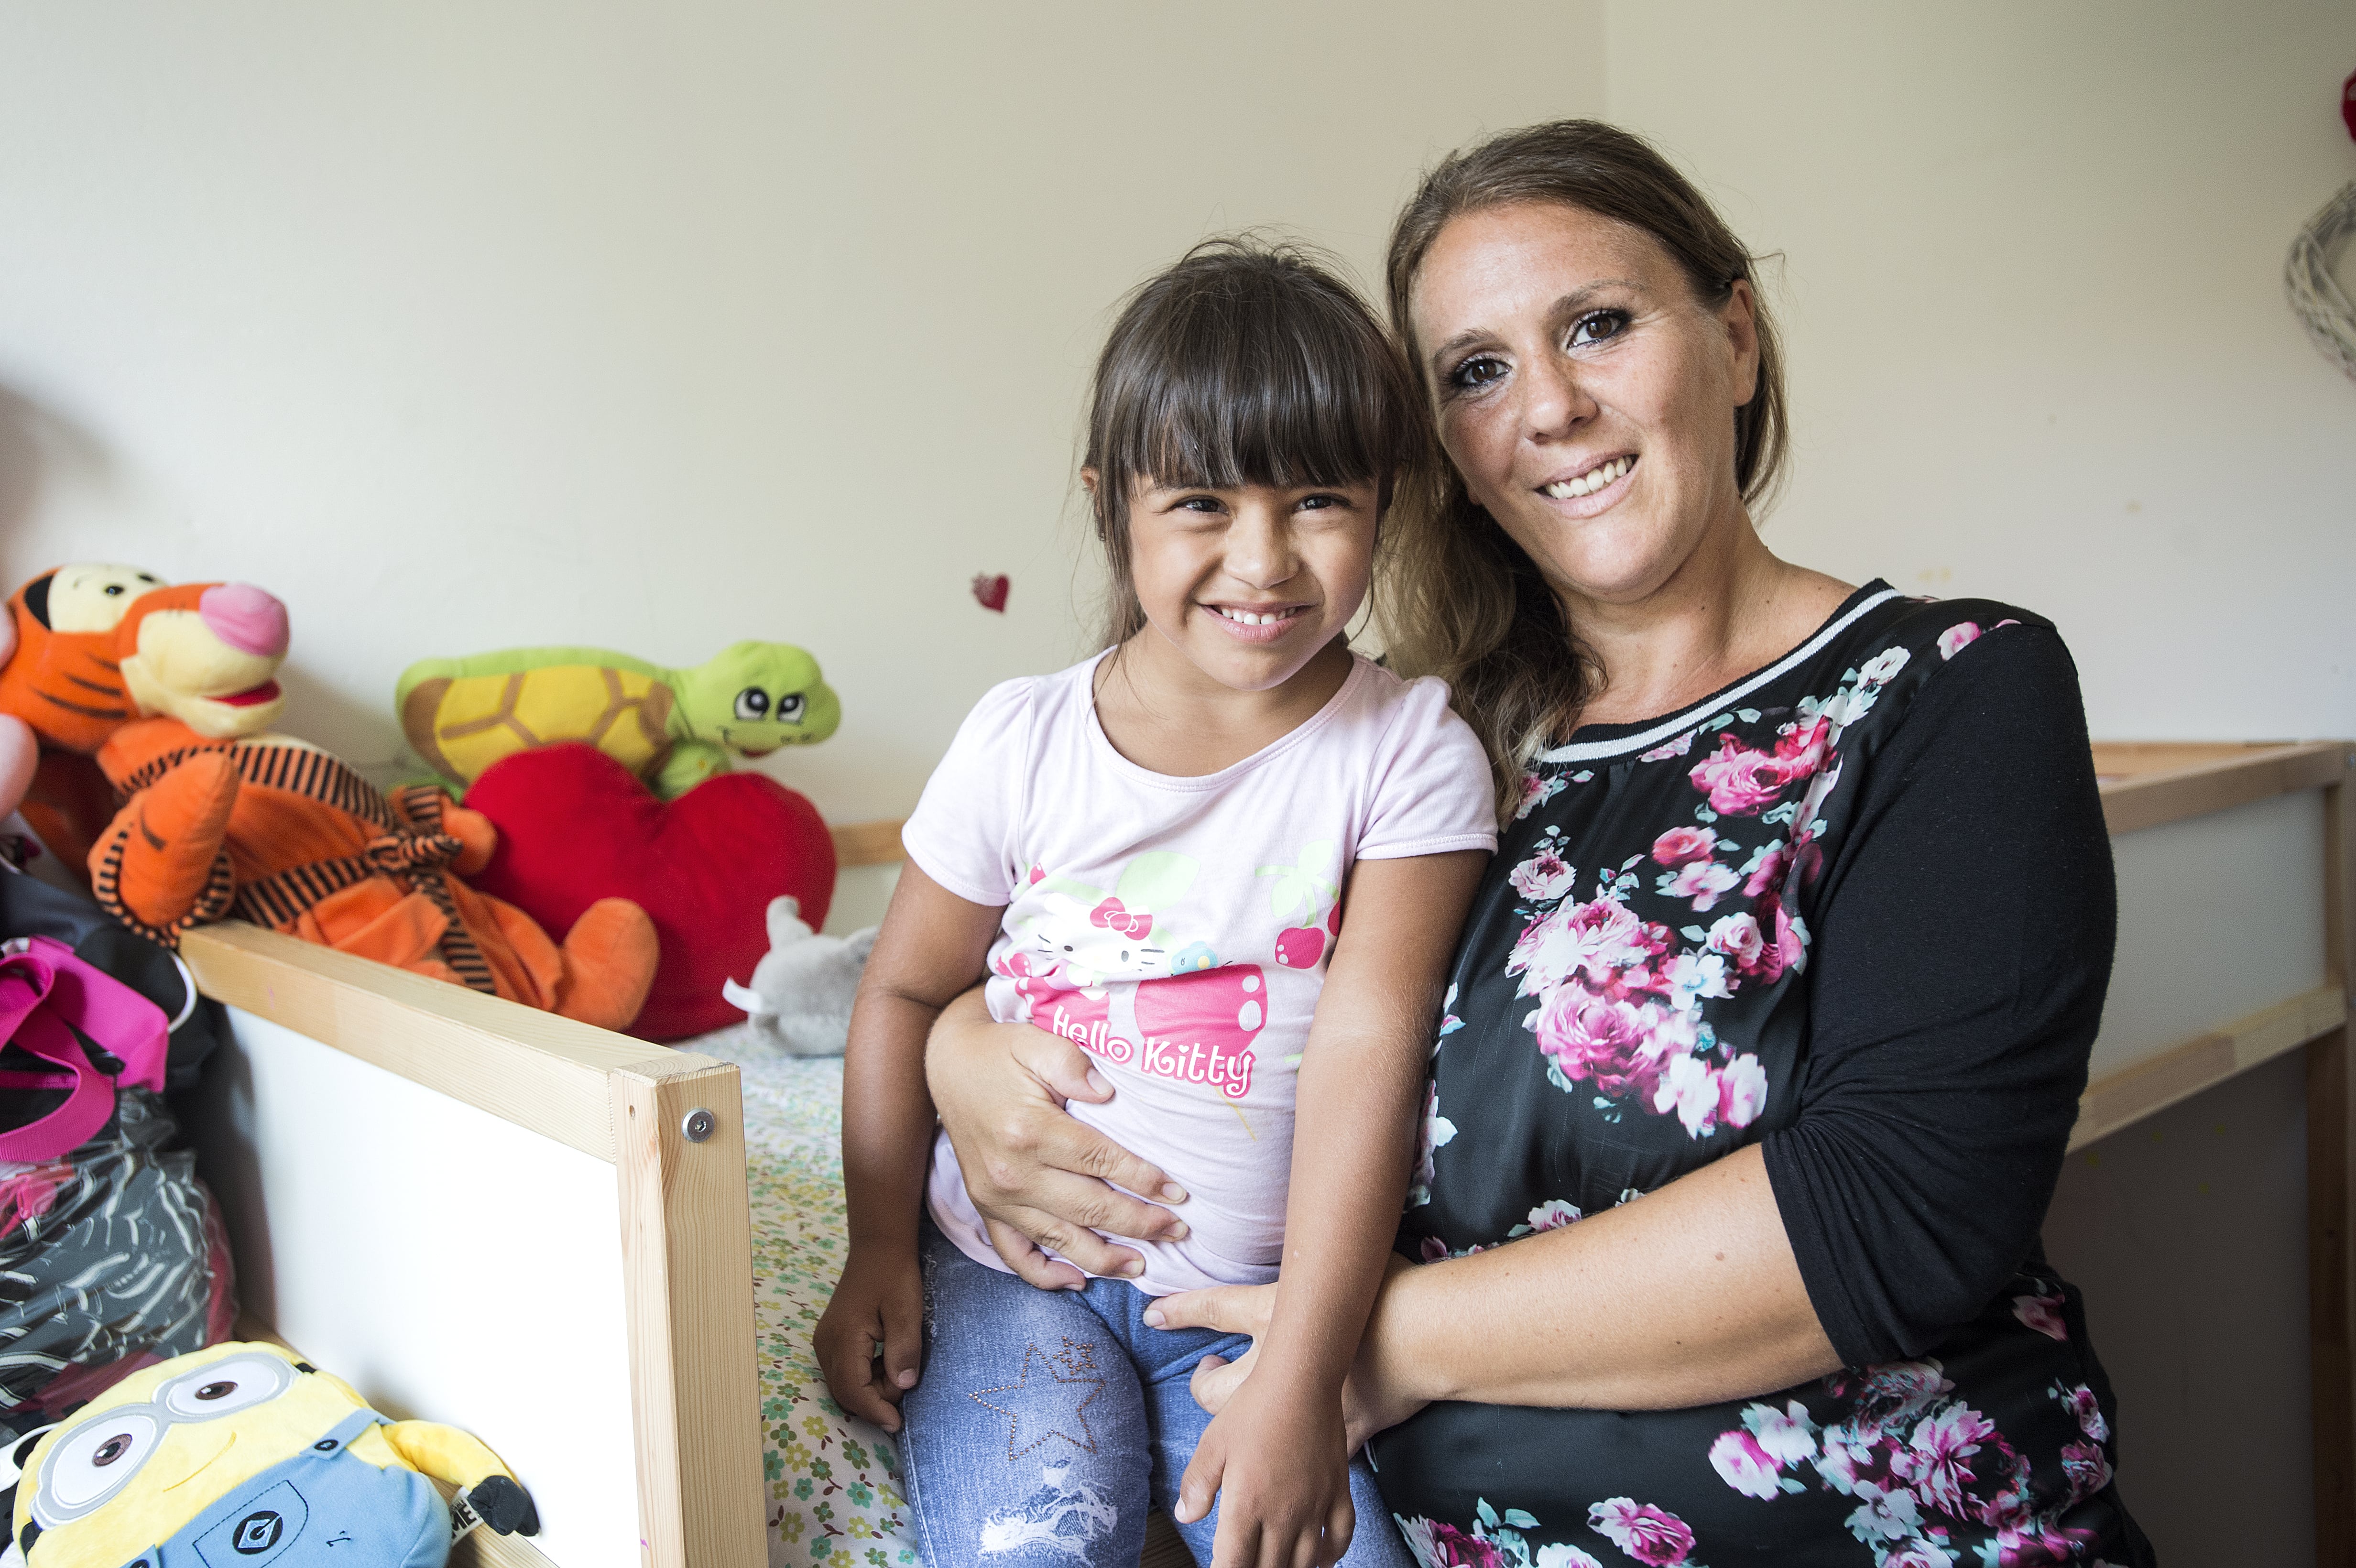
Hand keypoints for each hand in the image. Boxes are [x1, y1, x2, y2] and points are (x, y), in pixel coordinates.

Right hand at [813, 1244, 922, 1432]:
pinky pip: (844, 1372)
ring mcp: (825, 1342)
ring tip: (898, 1370)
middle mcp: (826, 1344)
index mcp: (842, 1337)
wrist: (878, 1248)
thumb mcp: (907, 1311)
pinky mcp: (831, 1340)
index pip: (853, 1390)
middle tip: (904, 1388)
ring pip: (843, 1385)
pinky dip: (865, 1378)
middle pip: (844, 1393)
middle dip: (874, 1402)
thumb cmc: (894, 1276)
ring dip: (870, 1390)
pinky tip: (885, 1362)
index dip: (875, 1411)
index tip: (898, 1424)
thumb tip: (902, 1387)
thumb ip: (904, 1349)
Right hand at [925, 988, 1189, 1287]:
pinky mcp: (985, 1209)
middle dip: (1138, 1224)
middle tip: (1176, 1231)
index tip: (1178, 1193)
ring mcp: (995, 1197)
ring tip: (1142, 1265)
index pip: (1099, 1161)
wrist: (947, 1065)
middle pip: (1087, 1208)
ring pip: (1058, 1240)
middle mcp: (1011, 1172)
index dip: (1143, 1180)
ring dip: (1103, 1258)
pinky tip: (1078, 1280)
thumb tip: (1107, 1093)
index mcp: (1030, 1130)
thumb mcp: (1037, 1043)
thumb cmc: (1001, 1053)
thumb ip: (1073, 1064)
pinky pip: (1014, 1254)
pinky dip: (1045, 1275)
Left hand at [1150, 1257, 1428, 1451]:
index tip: (1153, 1314)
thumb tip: (1331, 1223)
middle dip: (1205, 1386)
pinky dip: (1305, 1461)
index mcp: (1273, 1315)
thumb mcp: (1349, 1260)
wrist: (1424, 1336)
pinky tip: (1306, 1460)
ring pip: (1249, 1433)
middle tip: (1210, 1371)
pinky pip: (1309, 1457)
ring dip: (1240, 1431)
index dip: (1179, 1309)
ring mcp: (1302, 1404)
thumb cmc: (1389, 1287)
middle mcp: (1275, 1364)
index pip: (1211, 1308)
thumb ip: (1329, 1254)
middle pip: (1215, 1390)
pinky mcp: (1339, 1432)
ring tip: (1249, 1415)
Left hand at [1174, 1373, 1352, 1567]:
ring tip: (1275, 1566)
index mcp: (1247, 1505)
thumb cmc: (1253, 1408)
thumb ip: (1197, 1484)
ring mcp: (1316, 1506)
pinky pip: (1341, 1537)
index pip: (1234, 1564)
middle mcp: (1283, 1514)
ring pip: (1305, 1562)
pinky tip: (1320, 1561)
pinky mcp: (1339, 1492)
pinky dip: (1331, 1556)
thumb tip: (1185, 1515)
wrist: (1300, 1380)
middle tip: (1244, 1563)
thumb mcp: (1213, 1443)